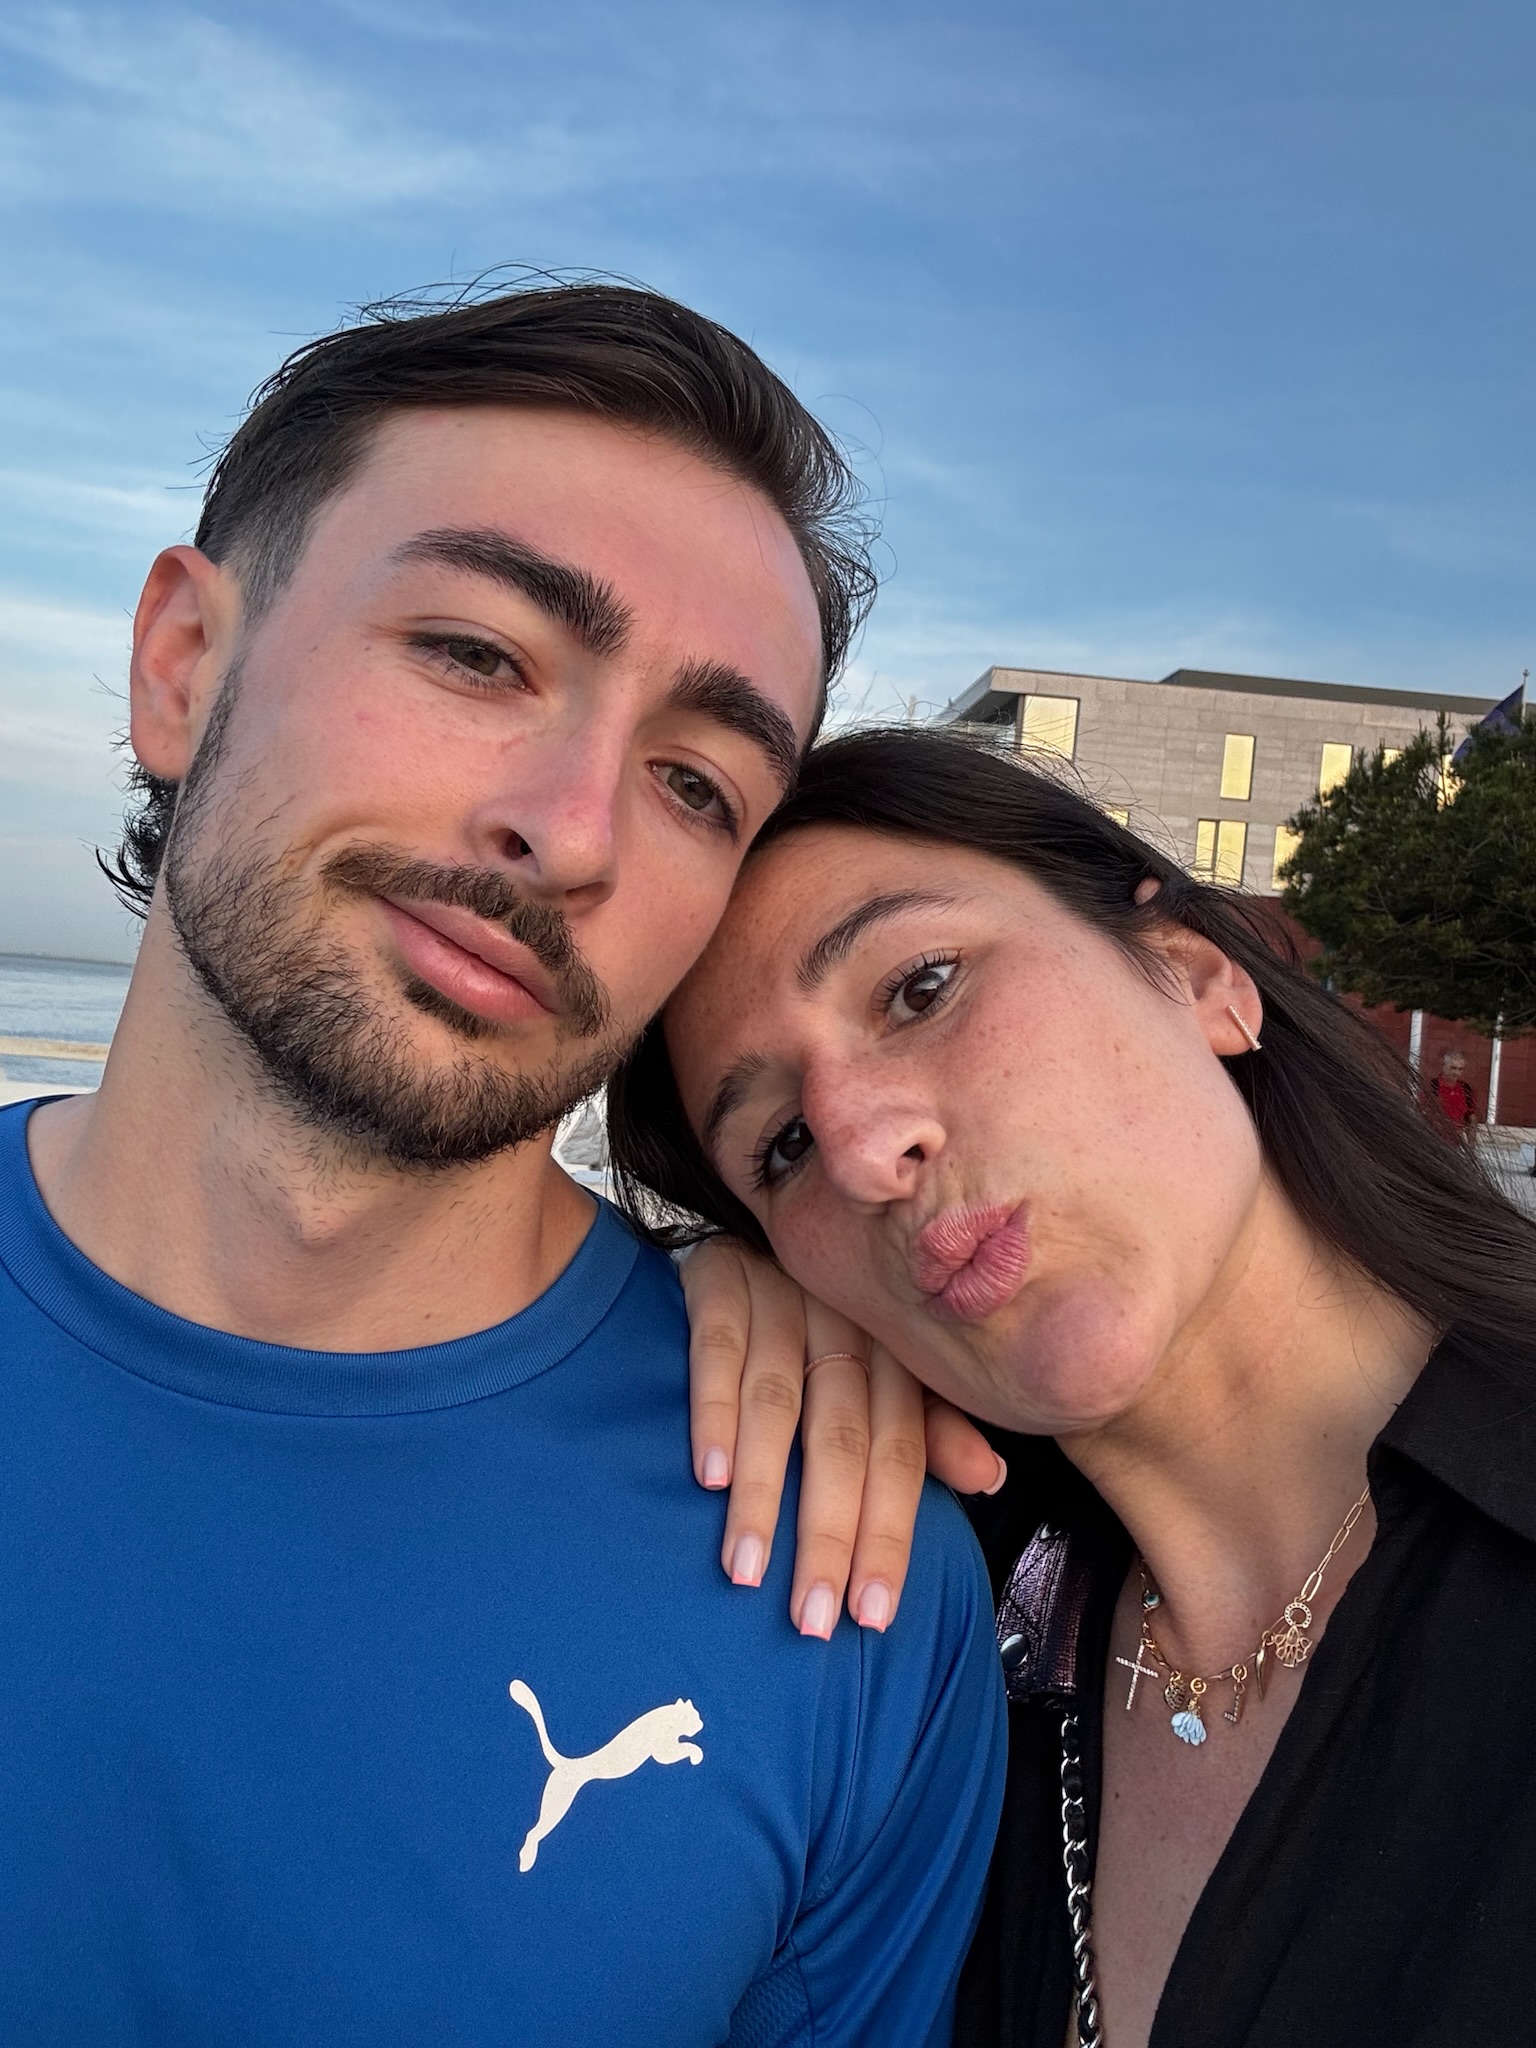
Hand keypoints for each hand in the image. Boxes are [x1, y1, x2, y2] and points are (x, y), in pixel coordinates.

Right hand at [680, 1238, 1006, 1637]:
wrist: (748, 1213)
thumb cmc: (822, 1310)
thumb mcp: (883, 1361)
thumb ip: (928, 1426)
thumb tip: (991, 1479)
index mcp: (891, 1352)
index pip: (900, 1452)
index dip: (890, 1531)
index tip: (874, 1613)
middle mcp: (844, 1325)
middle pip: (844, 1439)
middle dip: (832, 1532)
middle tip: (815, 1617)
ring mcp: (781, 1298)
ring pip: (780, 1404)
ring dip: (765, 1492)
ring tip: (749, 1569)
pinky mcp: (718, 1277)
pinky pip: (717, 1348)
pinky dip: (714, 1412)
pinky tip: (710, 1474)